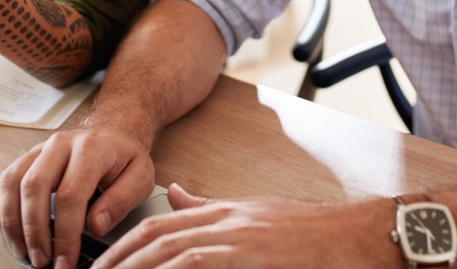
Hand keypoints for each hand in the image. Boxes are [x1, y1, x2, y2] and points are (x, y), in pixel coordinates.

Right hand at [0, 124, 156, 268]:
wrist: (113, 132)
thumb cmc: (125, 158)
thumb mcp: (140, 177)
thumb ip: (121, 201)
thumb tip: (95, 226)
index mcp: (91, 147)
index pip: (71, 194)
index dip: (65, 234)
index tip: (65, 261)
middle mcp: (60, 144)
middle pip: (34, 187)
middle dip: (33, 231)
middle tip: (41, 261)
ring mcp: (38, 150)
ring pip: (11, 183)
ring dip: (11, 223)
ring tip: (23, 252)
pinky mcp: (24, 159)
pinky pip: (0, 181)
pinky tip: (7, 232)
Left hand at [95, 184, 390, 268]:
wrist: (356, 237)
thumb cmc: (309, 232)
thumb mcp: (251, 212)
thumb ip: (208, 207)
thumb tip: (174, 195)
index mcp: (223, 214)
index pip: (159, 225)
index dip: (123, 245)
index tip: (100, 265)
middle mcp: (227, 224)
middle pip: (158, 239)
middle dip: (120, 261)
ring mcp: (241, 243)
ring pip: (175, 255)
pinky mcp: (256, 259)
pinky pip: (202, 266)